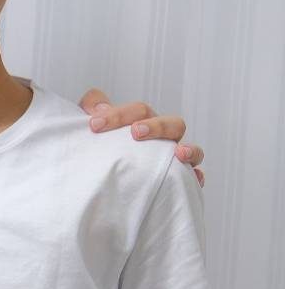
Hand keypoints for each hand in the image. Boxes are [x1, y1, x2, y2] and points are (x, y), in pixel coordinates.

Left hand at [78, 89, 205, 185]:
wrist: (103, 179)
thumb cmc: (102, 146)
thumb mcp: (93, 127)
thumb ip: (91, 110)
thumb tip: (97, 109)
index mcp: (144, 122)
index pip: (139, 110)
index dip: (118, 114)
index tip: (94, 125)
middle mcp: (162, 138)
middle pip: (171, 123)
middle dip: (156, 125)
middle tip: (135, 132)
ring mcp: (173, 157)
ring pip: (193, 149)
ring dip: (190, 149)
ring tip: (179, 153)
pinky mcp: (178, 178)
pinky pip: (194, 176)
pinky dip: (196, 175)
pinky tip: (194, 178)